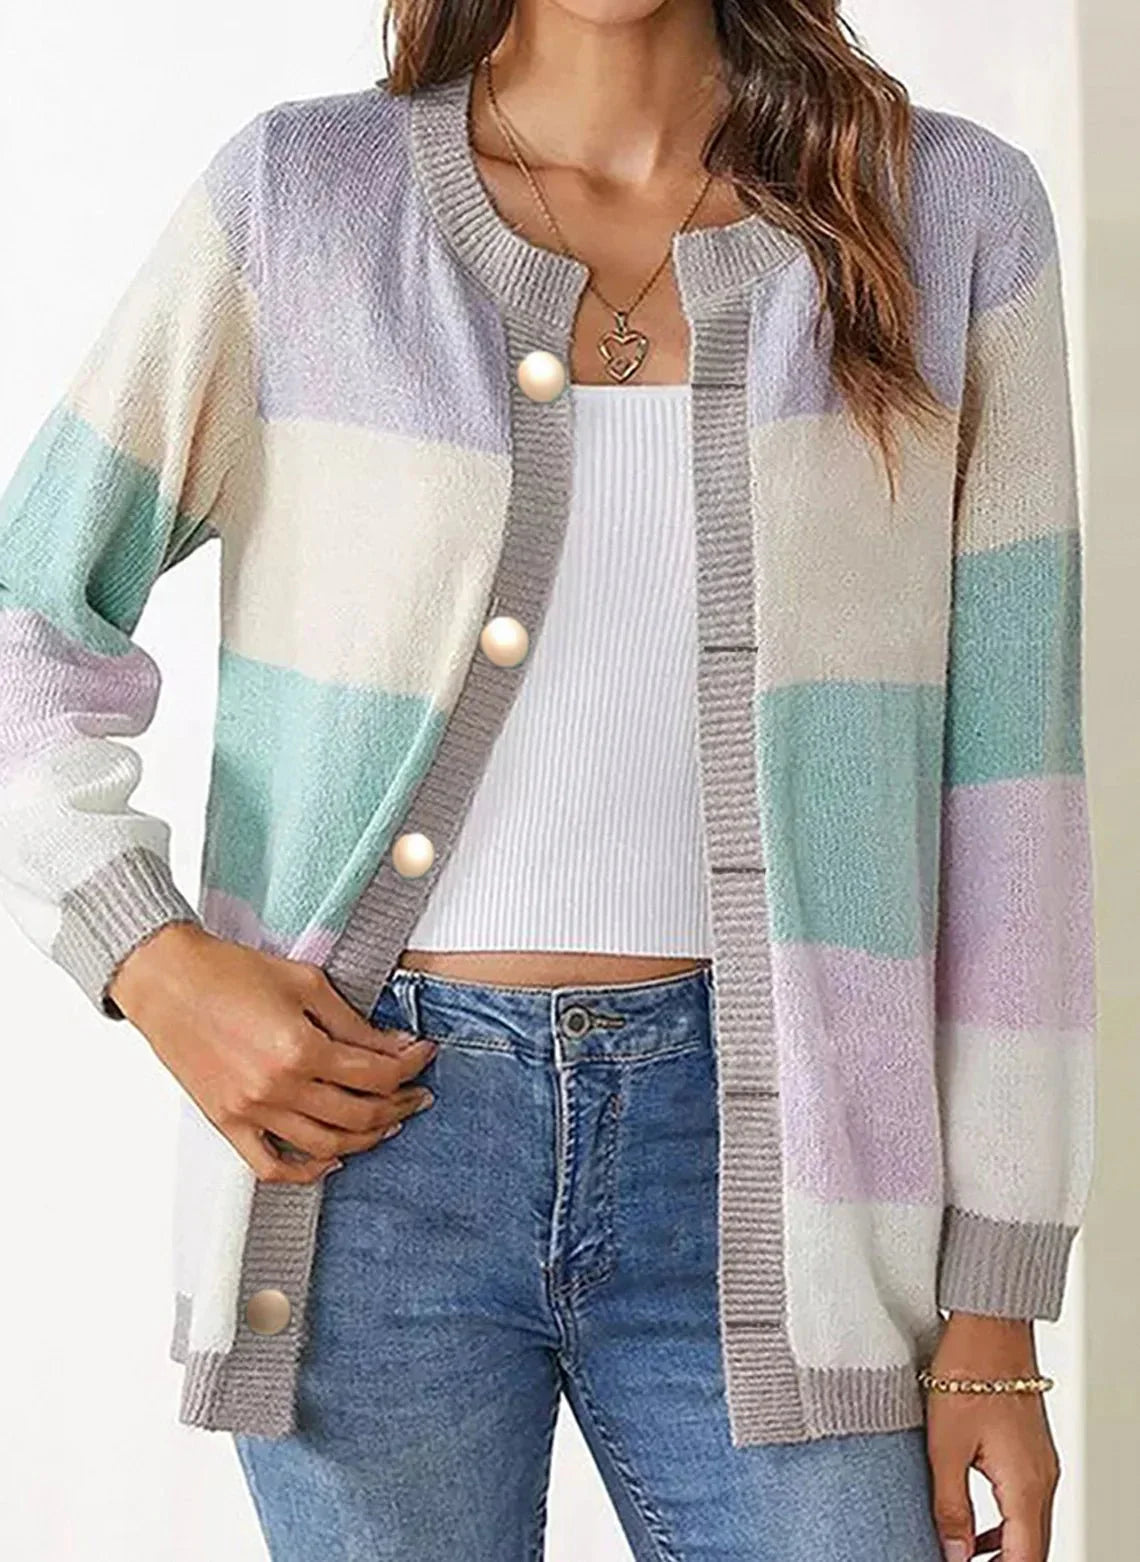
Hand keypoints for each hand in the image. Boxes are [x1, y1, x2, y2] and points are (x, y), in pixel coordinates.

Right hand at [109, 923, 437, 1180]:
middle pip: (360, 1114)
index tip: (424, 1053)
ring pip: (326, 1145)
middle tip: (417, 1093)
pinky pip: (271, 1166)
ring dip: (366, 1139)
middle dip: (399, 1104)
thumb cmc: (231, 972)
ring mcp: (251, 1111)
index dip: (411, 1065)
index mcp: (301, 1048)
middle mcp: (279, 1087)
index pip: (377, 1072)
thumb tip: (395, 1044)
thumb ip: (353, 1021)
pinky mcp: (228, 1123)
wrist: (167, 981)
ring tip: (388, 1123)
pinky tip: (332, 1158)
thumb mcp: (306, 983)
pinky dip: (306, 1171)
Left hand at [926, 1313, 1059, 1561]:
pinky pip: (1025, 1503)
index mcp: (1025, 1484)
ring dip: (1004, 1550)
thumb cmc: (967, 1370)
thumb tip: (953, 1556)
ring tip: (963, 1558)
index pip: (1024, 1559)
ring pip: (1030, 1528)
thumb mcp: (945, 1446)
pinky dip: (1004, 1525)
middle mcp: (1042, 1480)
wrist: (990, 1323)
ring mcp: (1040, 1465)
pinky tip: (974, 1528)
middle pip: (1032, 1549)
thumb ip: (950, 1507)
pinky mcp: (1031, 1451)